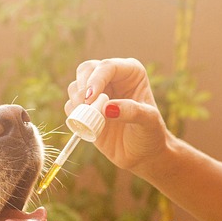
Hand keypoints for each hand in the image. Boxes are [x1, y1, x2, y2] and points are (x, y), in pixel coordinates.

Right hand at [66, 58, 170, 172]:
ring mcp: (97, 93)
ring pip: (75, 86)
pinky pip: (71, 105)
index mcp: (130, 72)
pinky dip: (73, 113)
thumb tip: (107, 108)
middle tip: (86, 106)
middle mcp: (112, 78)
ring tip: (89, 118)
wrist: (142, 154)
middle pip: (86, 69)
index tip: (91, 99)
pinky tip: (86, 124)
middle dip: (83, 87)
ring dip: (77, 101)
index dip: (96, 79)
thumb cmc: (150, 134)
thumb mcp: (149, 122)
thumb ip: (132, 112)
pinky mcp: (86, 110)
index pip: (107, 66)